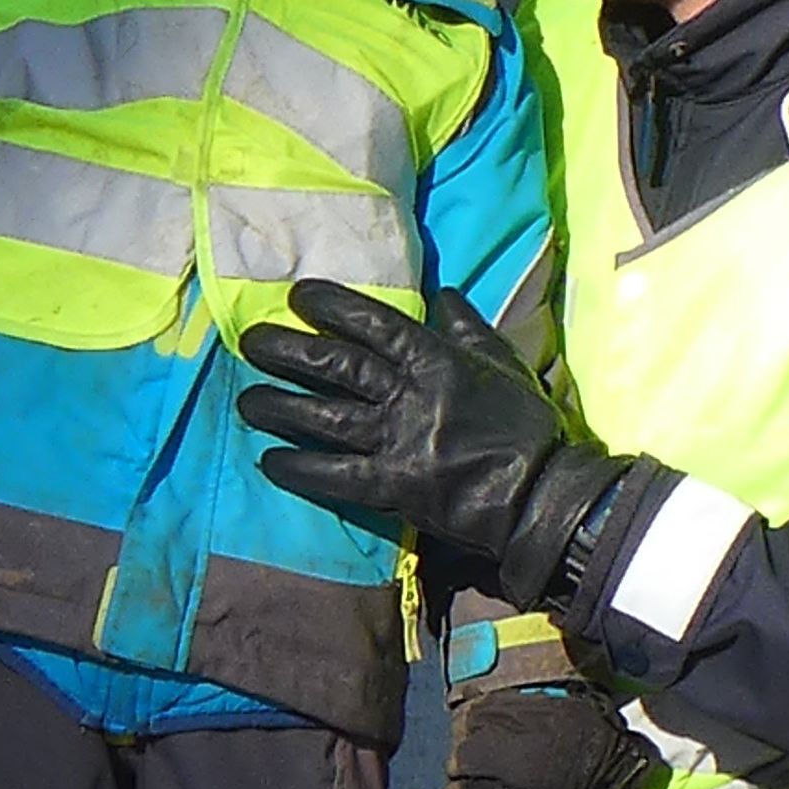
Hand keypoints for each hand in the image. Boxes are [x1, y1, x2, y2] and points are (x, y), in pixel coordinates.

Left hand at [239, 281, 628, 609]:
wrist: (542, 493)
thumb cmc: (528, 428)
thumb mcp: (504, 364)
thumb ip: (469, 329)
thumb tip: (444, 294)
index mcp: (437, 359)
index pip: (374, 323)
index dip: (332, 306)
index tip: (298, 296)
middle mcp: (410, 394)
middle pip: (336, 364)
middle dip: (288, 350)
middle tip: (250, 342)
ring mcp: (398, 440)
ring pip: (324, 416)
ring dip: (280, 408)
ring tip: (247, 401)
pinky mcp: (394, 485)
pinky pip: (336, 474)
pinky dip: (300, 469)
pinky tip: (270, 462)